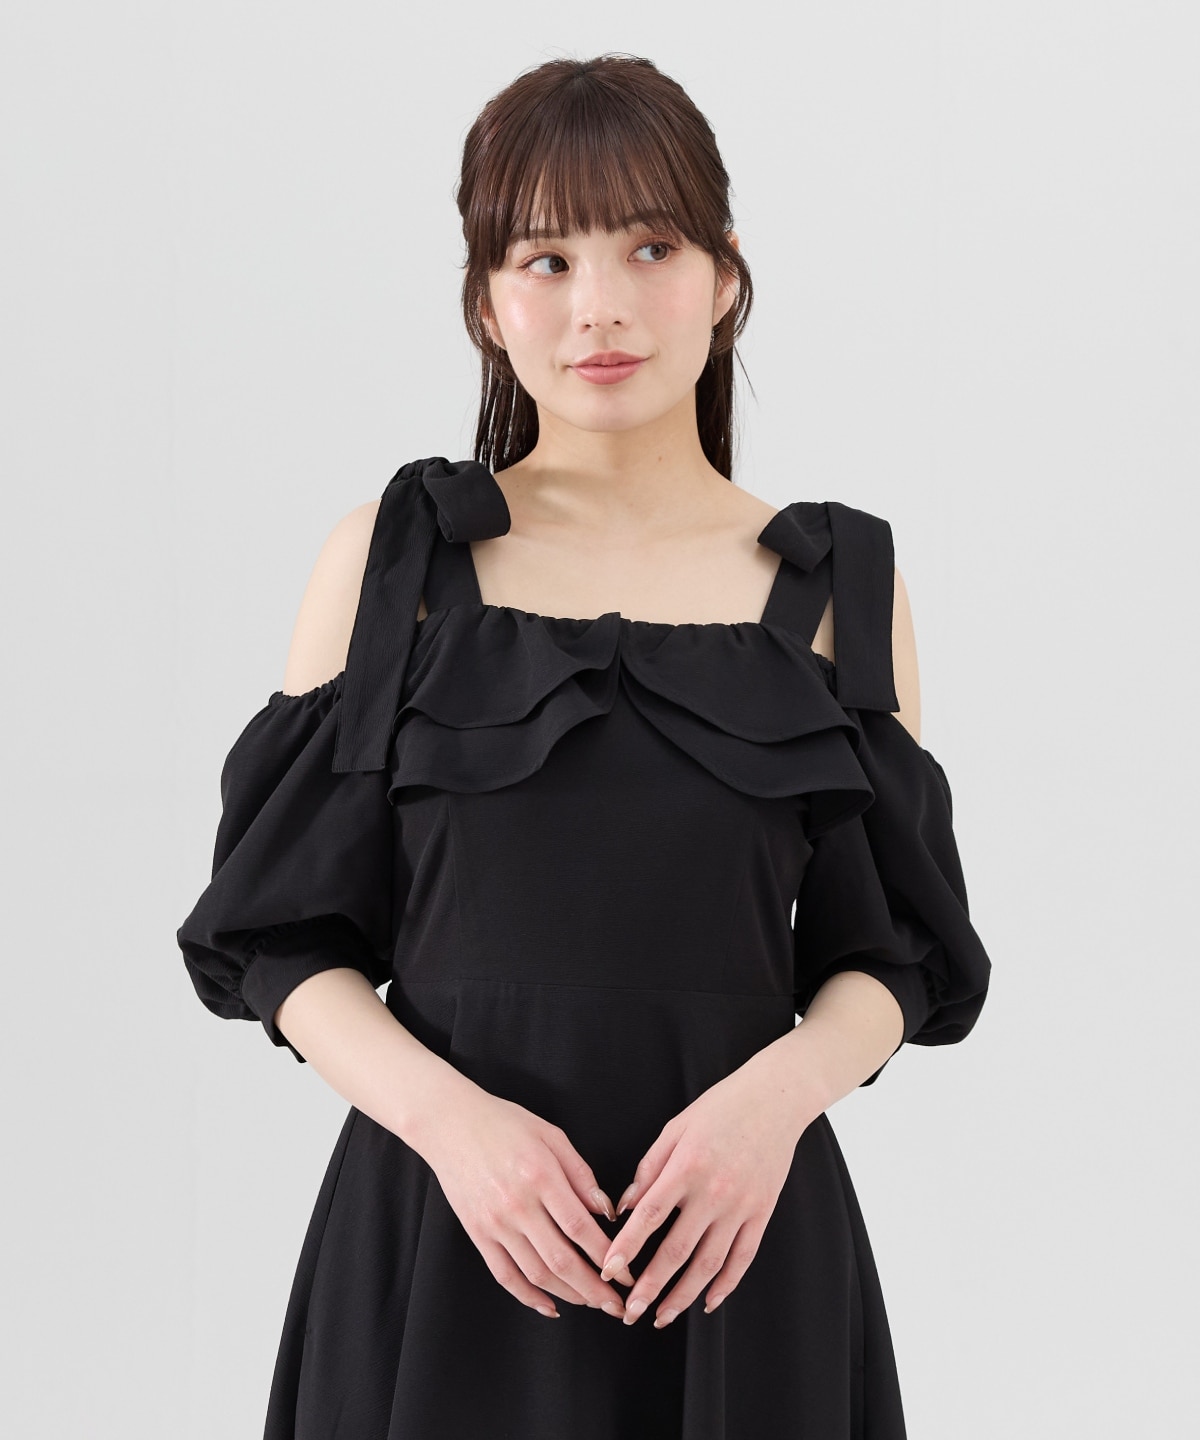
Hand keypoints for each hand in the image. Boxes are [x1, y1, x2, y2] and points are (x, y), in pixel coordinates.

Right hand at [420, 1090, 636, 1319]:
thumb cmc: (504, 1124)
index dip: (607, 1256)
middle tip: (616, 1305)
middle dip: (594, 1289)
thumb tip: (606, 1211)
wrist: (450, 1124)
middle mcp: (517, 1205)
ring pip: (536, 1274)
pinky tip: (549, 1305)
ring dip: (568, 1295)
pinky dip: (528, 1297)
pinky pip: (505, 1275)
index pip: (581, 1228)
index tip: (626, 1271)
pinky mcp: (477, 1234)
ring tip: (591, 1303)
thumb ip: (581, 1174)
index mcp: (541, 1176)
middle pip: (562, 1260)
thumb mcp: (551, 1135)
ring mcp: (495, 1223)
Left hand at [597, 1063, 806, 1327]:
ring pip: (710, 1263)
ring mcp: (741, 1206)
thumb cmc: (719, 1108)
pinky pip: (743, 1258)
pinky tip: (708, 1302)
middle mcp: (714, 1192)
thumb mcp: (675, 1128)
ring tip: (663, 1316)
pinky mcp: (762, 1213)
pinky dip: (726, 1285)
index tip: (608, 1271)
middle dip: (651, 1286)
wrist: (774, 1099)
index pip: (649, 1216)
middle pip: (678, 1250)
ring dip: (684, 1295)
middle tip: (630, 1311)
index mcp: (686, 1167)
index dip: (627, 1247)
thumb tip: (623, 1208)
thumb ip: (648, 1169)